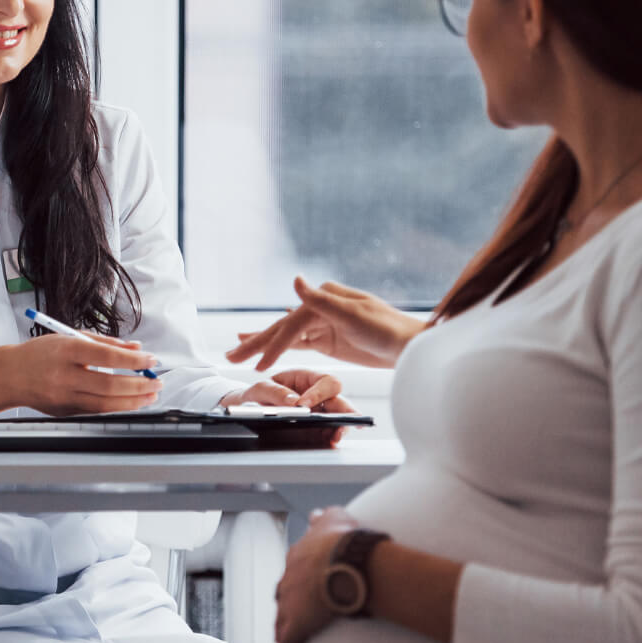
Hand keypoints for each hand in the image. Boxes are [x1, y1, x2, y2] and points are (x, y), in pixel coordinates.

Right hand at [6, 331, 161, 415]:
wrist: (9, 375)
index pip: (106, 356)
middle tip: (156, 382)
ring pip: (105, 403)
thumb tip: (135, 348)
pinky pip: (96, 411)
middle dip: (139, 385)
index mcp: (66, 350)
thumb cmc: (40, 353)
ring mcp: (63, 396)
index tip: (150, 360)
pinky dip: (117, 407)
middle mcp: (64, 375)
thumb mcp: (69, 337)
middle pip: (109, 384)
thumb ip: (104, 342)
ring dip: (133, 400)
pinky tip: (131, 402)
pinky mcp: (65, 411)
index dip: (132, 360)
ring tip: (150, 395)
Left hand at [219, 369, 354, 443]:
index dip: (318, 393)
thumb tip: (294, 402)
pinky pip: (328, 433)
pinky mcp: (315, 430)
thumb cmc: (259, 393)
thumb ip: (275, 392)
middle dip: (344, 411)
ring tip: (336, 437)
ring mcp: (319, 413)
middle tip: (342, 422)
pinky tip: (330, 443)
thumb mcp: (261, 388)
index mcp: (306, 378)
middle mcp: (317, 395)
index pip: (325, 382)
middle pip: (339, 400)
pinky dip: (330, 438)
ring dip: (340, 427)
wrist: (249, 409)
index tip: (304, 405)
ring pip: (338, 418)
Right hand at [226, 277, 422, 371]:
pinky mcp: (327, 340)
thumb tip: (294, 280)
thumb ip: (321, 300)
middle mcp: (320, 307)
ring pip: (285, 337)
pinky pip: (297, 344)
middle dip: (255, 344)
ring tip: (235, 353)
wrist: (411, 347)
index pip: (291, 325)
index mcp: (325, 297)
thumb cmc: (389, 329)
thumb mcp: (354, 314)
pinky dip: (278, 347)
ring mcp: (323, 324)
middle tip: (230, 356)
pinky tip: (262, 348)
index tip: (257, 363)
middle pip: (282, 329)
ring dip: (261, 345)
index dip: (272, 344)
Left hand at [274, 505, 358, 642]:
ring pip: (282, 619)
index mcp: (297, 558)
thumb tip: (316, 513)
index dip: (296, 580)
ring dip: (282, 629)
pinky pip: (290, 639)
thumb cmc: (342, 539)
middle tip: (289, 614)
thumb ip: (324, 517)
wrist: (343, 560)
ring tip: (282, 640)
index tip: (300, 587)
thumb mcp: (334, 518)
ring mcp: (290, 603)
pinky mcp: (298, 624)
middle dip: (286, 605)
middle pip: (283, 596)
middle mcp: (288, 581)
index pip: (292, 571)